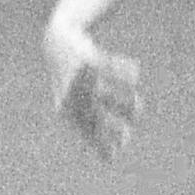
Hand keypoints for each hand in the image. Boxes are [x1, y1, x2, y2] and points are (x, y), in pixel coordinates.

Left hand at [45, 23, 140, 160]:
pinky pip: (106, 65)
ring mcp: (77, 77)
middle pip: (92, 114)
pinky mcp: (85, 58)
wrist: (56, 44)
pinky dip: (122, 68)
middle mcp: (71, 95)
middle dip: (109, 125)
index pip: (85, 130)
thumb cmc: (73, 79)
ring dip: (120, 99)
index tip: (118, 150)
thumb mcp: (81, 101)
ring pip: (102, 91)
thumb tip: (114, 150)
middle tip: (127, 134)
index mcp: (67, 109)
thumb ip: (97, 123)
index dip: (100, 141)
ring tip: (137, 104)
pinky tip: (136, 70)